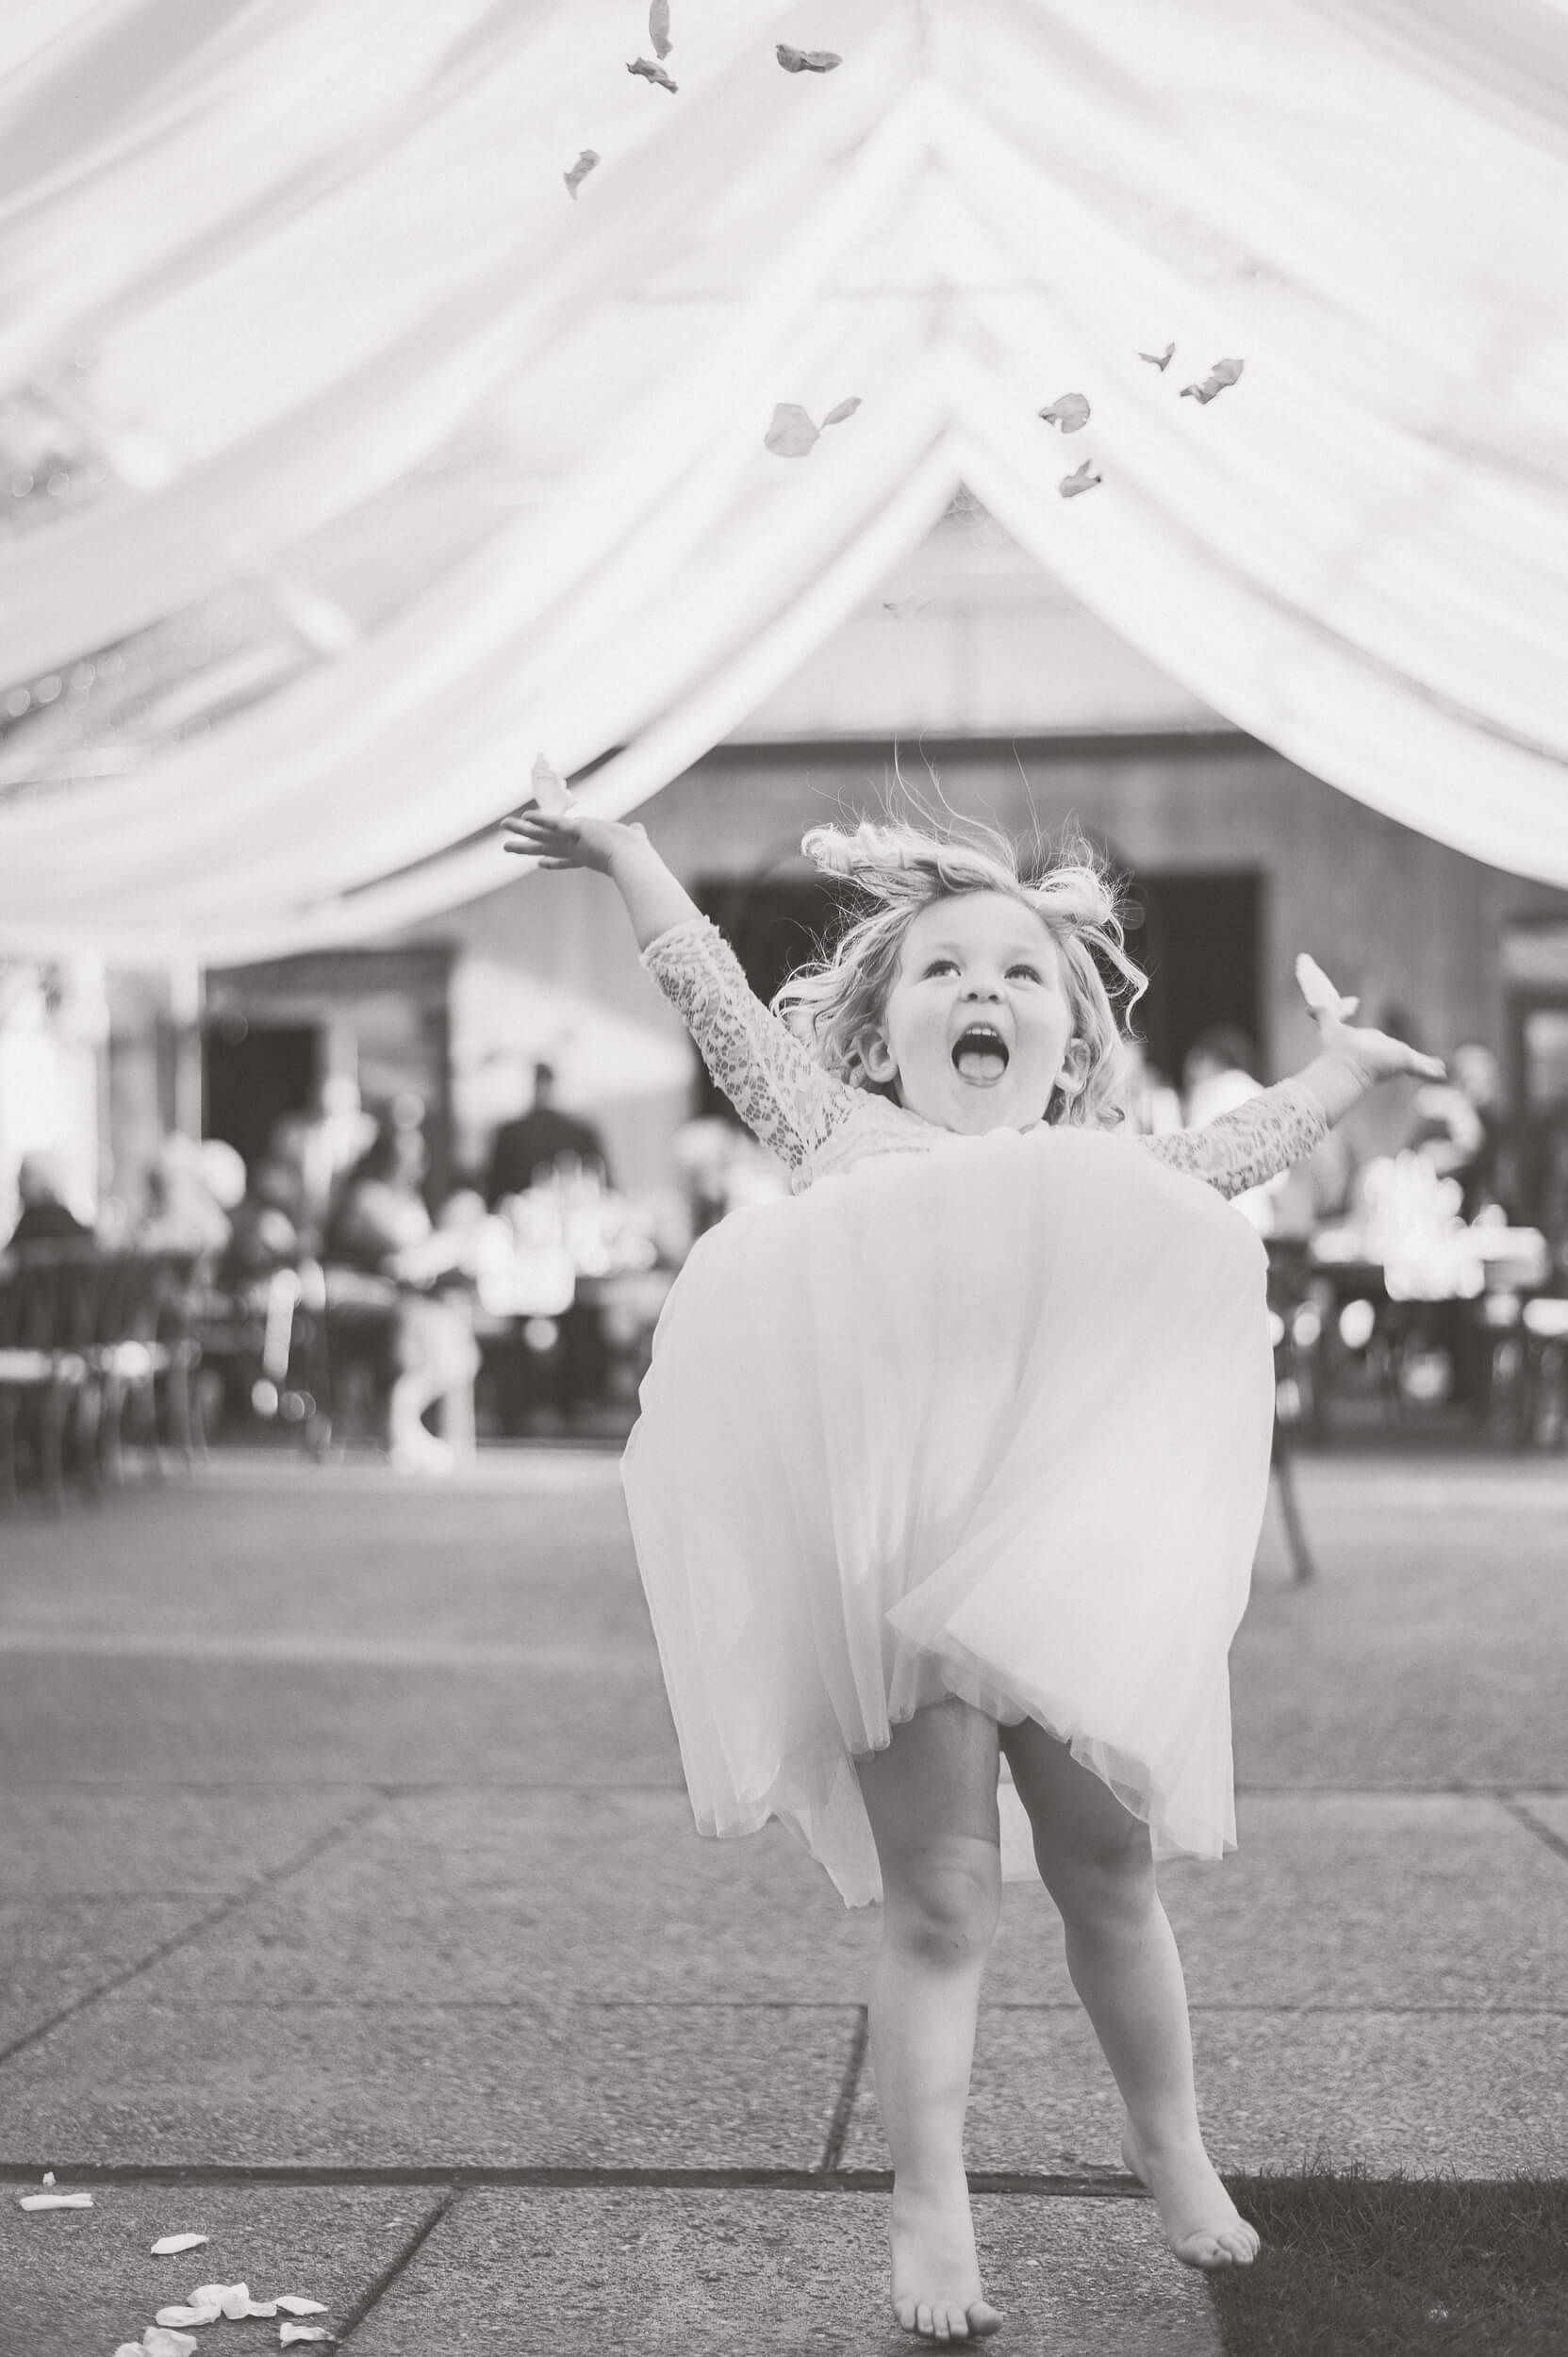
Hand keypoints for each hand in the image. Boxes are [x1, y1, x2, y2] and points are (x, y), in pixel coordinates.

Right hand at [500, 755, 646, 874]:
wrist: (632, 858)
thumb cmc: (637, 854)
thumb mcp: (634, 840)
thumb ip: (635, 835)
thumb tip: (639, 830)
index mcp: (586, 856)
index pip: (566, 860)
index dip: (553, 862)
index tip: (540, 864)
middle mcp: (574, 850)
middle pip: (544, 847)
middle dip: (524, 847)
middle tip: (505, 846)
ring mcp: (572, 841)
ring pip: (541, 834)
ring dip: (521, 829)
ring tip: (502, 825)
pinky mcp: (575, 830)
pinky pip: (553, 823)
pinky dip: (540, 819)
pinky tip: (524, 817)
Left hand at [1294, 953, 1444, 1086]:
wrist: (1348, 1064)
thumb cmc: (1337, 1048)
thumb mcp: (1329, 1025)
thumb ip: (1322, 1014)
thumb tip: (1309, 1008)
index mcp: (1370, 1045)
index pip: (1379, 1044)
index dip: (1383, 1044)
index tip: (1398, 1049)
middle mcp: (1383, 1053)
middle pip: (1399, 1056)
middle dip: (1411, 1060)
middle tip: (1420, 1060)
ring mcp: (1396, 1060)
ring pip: (1414, 1063)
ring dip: (1426, 1066)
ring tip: (1440, 1069)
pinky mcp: (1407, 1063)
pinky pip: (1423, 1068)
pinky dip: (1432, 1071)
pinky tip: (1442, 1073)